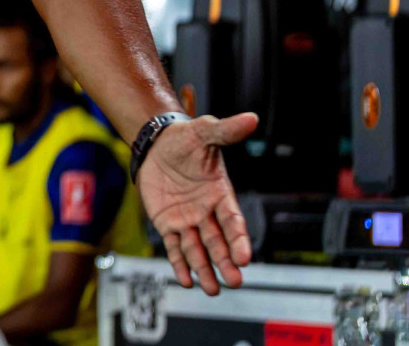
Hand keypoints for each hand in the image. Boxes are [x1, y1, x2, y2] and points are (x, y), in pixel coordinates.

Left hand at [138, 113, 258, 295]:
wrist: (156, 143)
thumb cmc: (184, 139)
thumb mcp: (204, 131)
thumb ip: (226, 130)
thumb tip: (251, 118)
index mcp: (220, 194)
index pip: (233, 221)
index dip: (239, 239)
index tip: (245, 257)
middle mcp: (206, 212)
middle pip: (218, 242)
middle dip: (226, 262)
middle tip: (235, 281)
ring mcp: (187, 220)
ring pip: (198, 250)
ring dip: (205, 269)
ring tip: (213, 289)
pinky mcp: (168, 224)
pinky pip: (174, 248)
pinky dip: (180, 264)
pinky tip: (185, 280)